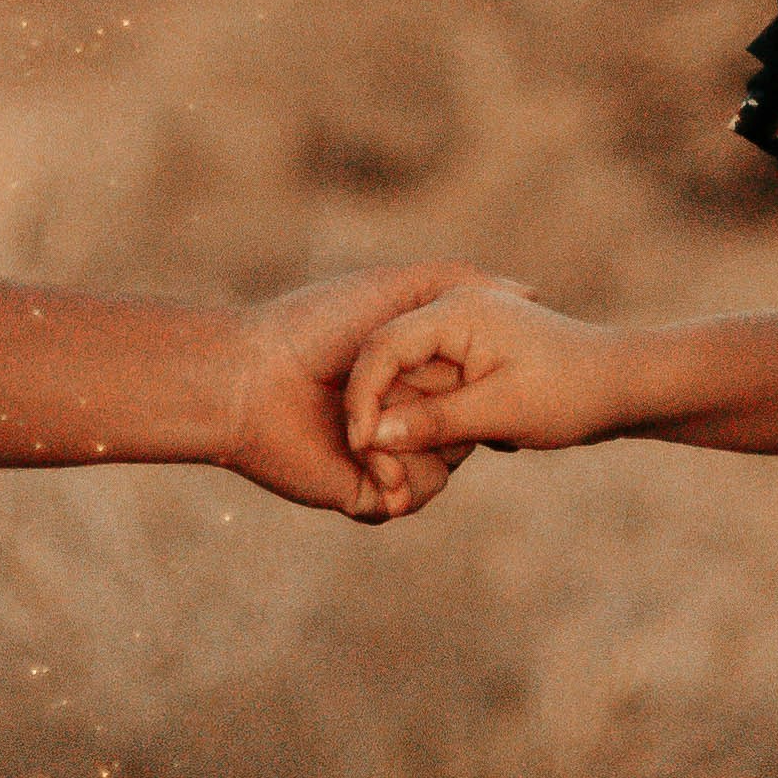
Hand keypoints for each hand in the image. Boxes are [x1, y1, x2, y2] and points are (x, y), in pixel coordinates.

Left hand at [220, 259, 499, 524]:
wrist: (250, 379)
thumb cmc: (317, 324)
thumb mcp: (395, 288)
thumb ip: (457, 279)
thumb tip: (527, 290)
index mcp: (412, 372)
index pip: (473, 385)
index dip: (483, 381)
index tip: (492, 370)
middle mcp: (401, 413)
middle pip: (464, 429)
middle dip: (454, 419)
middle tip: (427, 402)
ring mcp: (384, 454)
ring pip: (443, 466)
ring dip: (422, 452)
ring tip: (379, 436)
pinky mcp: (363, 489)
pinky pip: (411, 498)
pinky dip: (403, 484)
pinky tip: (377, 464)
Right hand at [346, 280, 636, 463]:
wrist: (624, 384)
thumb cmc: (569, 392)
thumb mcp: (500, 412)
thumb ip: (434, 422)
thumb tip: (373, 436)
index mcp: (454, 310)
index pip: (381, 347)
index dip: (363, 397)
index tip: (362, 445)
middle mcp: (451, 310)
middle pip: (388, 365)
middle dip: (384, 419)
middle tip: (390, 474)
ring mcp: (461, 332)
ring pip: (407, 381)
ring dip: (409, 425)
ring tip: (427, 468)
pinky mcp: (471, 356)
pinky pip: (431, 387)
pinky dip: (432, 420)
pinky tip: (462, 448)